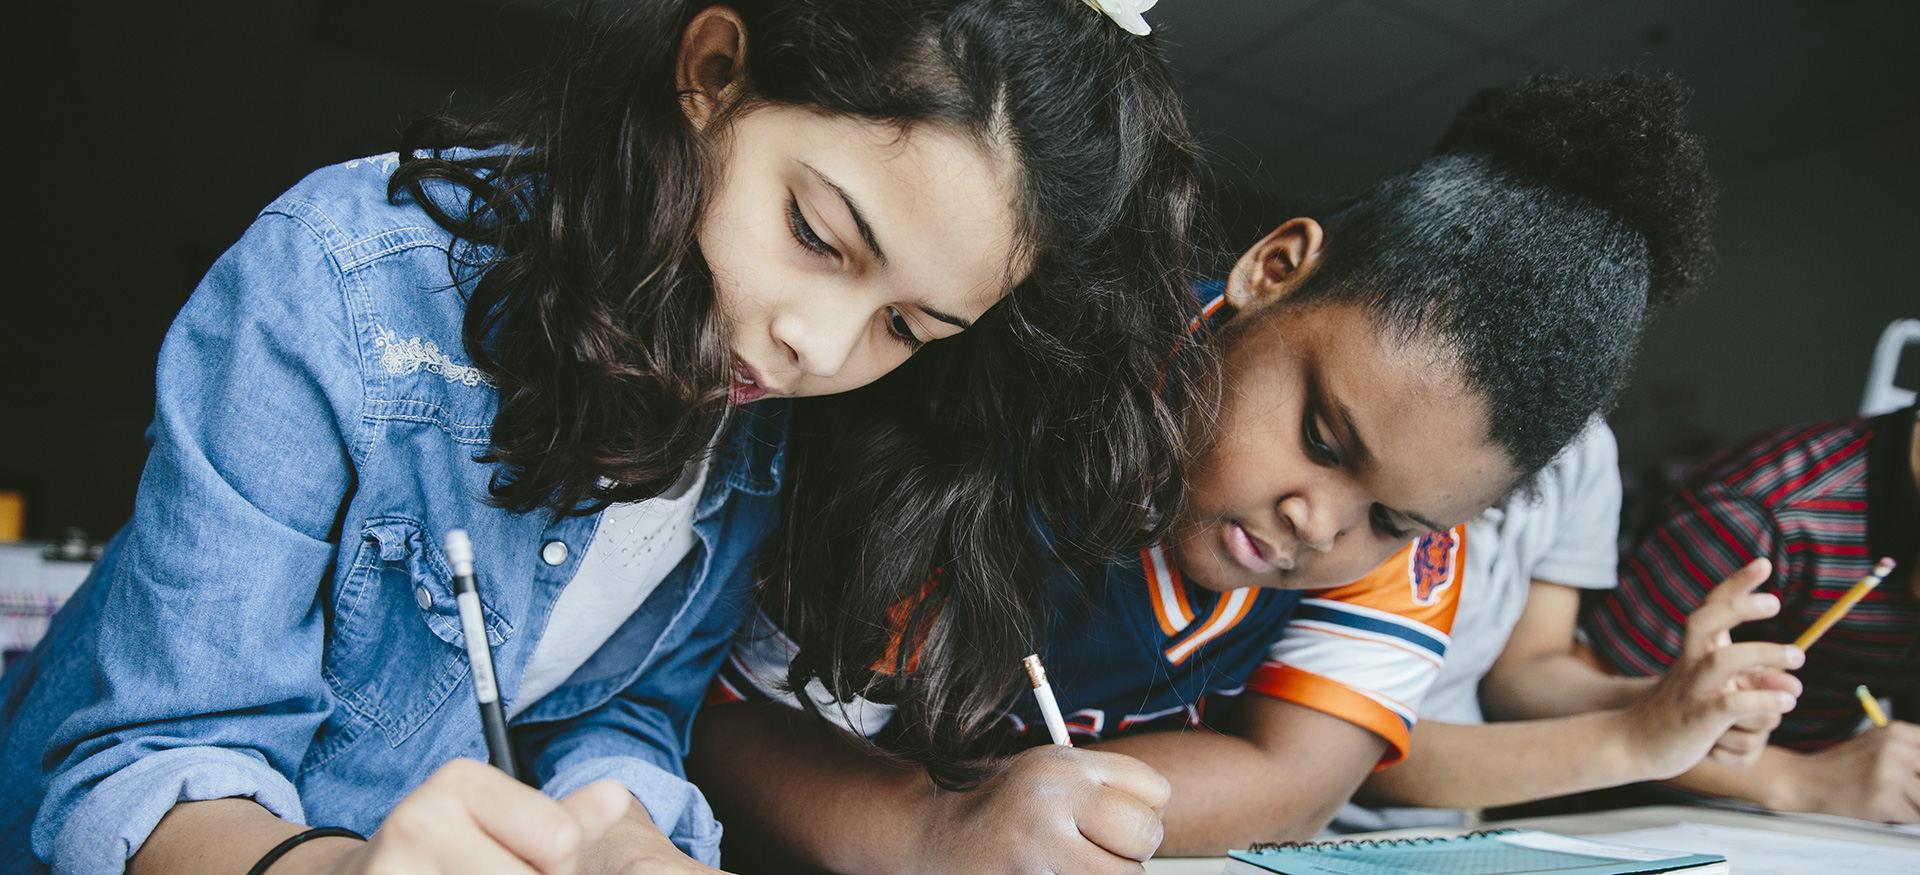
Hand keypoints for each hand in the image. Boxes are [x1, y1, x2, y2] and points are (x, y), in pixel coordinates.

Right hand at [317, 760, 631, 874]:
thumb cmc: (447, 853)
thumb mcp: (503, 823)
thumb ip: (562, 817)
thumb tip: (617, 796)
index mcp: (461, 783)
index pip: (560, 841)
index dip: (556, 866)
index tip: (515, 859)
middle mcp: (419, 820)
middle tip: (490, 872)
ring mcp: (395, 869)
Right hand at [913, 745, 1169, 874]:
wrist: (931, 837)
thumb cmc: (999, 812)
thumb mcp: (1046, 778)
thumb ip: (1097, 790)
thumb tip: (1157, 820)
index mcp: (1063, 763)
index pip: (1155, 789)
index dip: (1142, 811)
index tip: (1116, 822)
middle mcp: (1053, 797)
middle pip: (1146, 834)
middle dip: (1130, 852)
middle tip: (1098, 853)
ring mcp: (1040, 843)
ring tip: (1070, 866)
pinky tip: (1048, 873)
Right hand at [1622, 559, 1803, 777]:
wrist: (1634, 743)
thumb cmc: (1683, 713)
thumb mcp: (1723, 692)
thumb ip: (1760, 684)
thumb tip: (1793, 684)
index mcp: (1695, 651)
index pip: (1713, 607)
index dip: (1736, 583)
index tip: (1763, 563)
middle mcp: (1690, 664)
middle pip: (1707, 621)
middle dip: (1739, 606)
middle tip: (1774, 602)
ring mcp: (1692, 690)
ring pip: (1723, 661)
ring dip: (1762, 653)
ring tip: (1796, 657)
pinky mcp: (1698, 720)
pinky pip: (1729, 705)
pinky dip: (1760, 700)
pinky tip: (1784, 702)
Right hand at [1785, 722, 1919, 822]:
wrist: (1807, 780)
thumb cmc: (1845, 766)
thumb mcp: (1880, 744)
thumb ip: (1912, 750)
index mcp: (1898, 732)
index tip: (1914, 776)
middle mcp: (1895, 749)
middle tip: (1906, 788)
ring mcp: (1889, 774)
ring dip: (1915, 805)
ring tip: (1894, 797)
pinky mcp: (1884, 799)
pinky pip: (1914, 816)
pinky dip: (1903, 816)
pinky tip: (1884, 806)